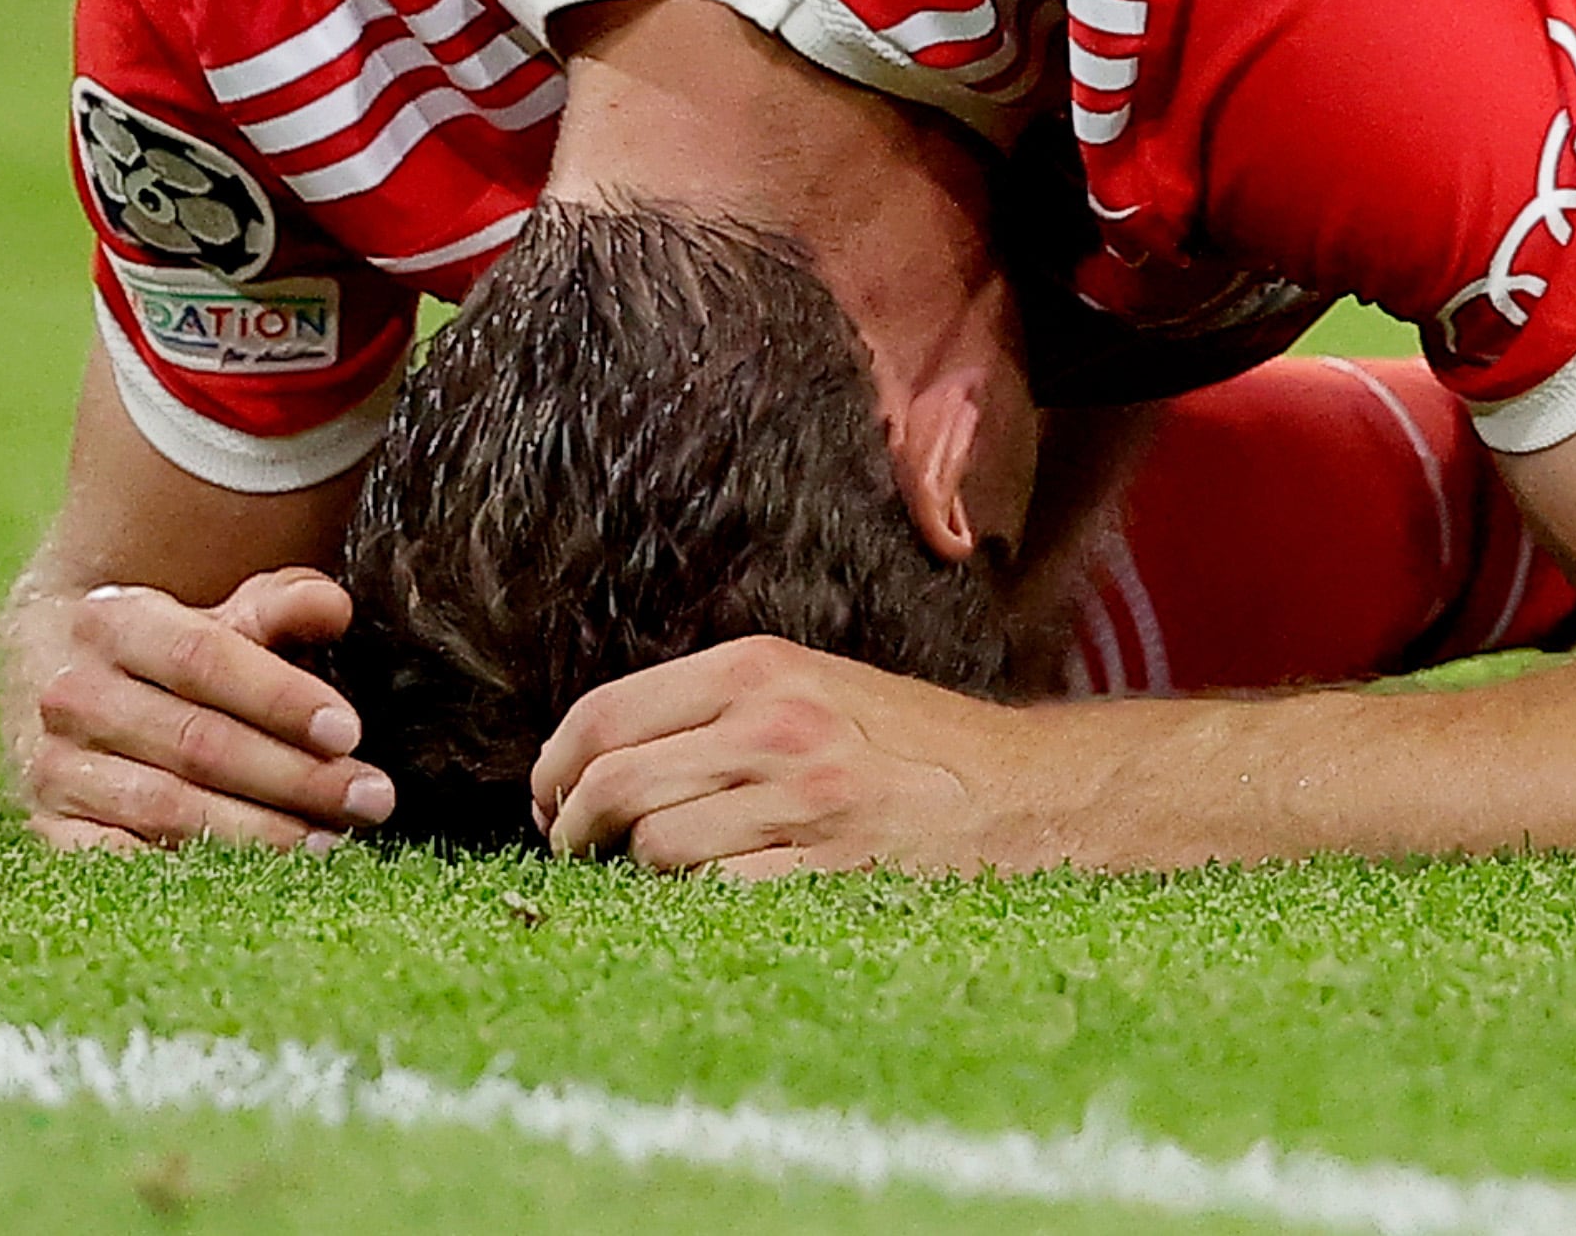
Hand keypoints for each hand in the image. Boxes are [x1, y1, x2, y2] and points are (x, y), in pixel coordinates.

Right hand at [0, 567, 396, 852]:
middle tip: (371, 798)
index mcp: (117, 621)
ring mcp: (56, 765)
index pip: (205, 658)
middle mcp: (75, 695)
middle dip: (295, 777)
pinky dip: (188, 872)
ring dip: (257, 832)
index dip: (280, 698)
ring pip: (166, 808)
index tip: (349, 732)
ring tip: (331, 841)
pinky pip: (121, 860)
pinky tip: (253, 879)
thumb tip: (333, 609)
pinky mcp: (50, 826)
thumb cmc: (171, 645)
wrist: (56, 675)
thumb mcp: (219, 611)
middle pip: (197, 743)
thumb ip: (279, 603)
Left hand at [534, 636, 1016, 877]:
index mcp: (761, 669)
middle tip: (578, 848)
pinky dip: (694, 906)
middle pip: (612, 786)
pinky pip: (712, 899)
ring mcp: (802, 803)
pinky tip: (712, 896)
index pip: (603, 715)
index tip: (552, 798)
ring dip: (639, 872)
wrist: (1022, 794)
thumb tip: (595, 757)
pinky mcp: (826, 873)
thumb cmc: (907, 745)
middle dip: (574, 829)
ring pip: (654, 850)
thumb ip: (715, 706)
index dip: (555, 768)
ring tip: (659, 871)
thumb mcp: (813, 685)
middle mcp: (776, 727)